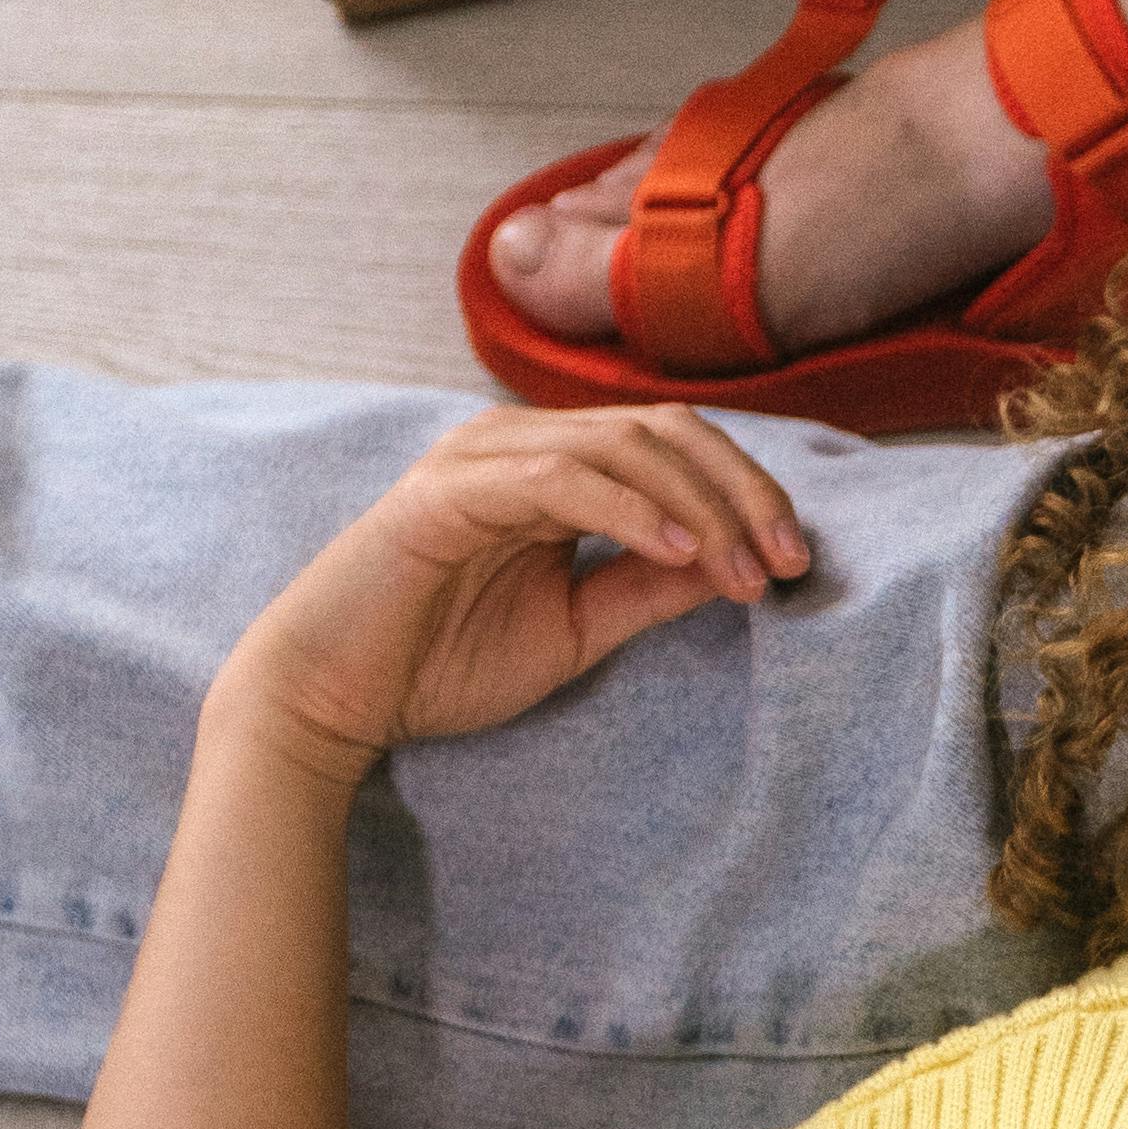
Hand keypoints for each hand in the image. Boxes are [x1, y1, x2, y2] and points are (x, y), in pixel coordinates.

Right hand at [212, 405, 810, 776]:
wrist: (332, 699)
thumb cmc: (441, 663)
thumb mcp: (578, 627)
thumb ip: (649, 587)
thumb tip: (735, 563)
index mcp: (552, 464)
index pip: (673, 444)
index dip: (747, 494)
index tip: (795, 564)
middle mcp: (519, 442)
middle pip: (664, 430)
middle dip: (742, 493)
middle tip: (788, 562)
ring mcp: (480, 457)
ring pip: (622, 446)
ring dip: (700, 507)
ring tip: (742, 571)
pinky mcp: (447, 492)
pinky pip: (559, 480)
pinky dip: (631, 511)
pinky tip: (681, 552)